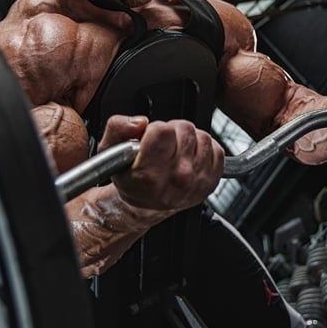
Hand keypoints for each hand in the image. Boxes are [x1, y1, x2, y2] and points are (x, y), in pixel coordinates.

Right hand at [98, 115, 224, 209]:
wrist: (146, 205)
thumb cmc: (131, 179)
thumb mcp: (109, 151)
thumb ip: (118, 128)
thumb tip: (140, 122)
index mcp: (149, 173)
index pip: (162, 130)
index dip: (154, 130)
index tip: (149, 141)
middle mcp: (177, 178)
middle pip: (184, 129)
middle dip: (172, 132)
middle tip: (163, 147)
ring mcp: (197, 181)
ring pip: (202, 136)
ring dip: (189, 140)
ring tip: (175, 152)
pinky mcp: (212, 181)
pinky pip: (216, 149)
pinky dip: (204, 150)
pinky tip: (189, 158)